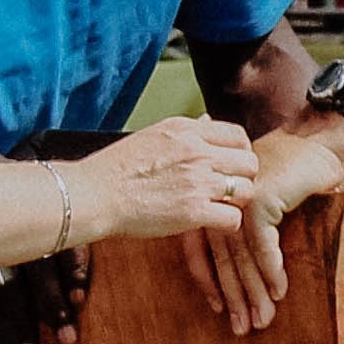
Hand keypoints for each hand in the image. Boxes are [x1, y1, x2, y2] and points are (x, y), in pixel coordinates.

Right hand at [67, 116, 255, 241]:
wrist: (94, 195)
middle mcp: (197, 151)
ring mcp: (198, 181)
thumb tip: (207, 119)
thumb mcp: (152, 135)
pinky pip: (233, 218)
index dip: (239, 153)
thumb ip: (186, 131)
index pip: (238, 135)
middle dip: (242, 178)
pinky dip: (225, 223)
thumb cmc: (116, 169)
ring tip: (216, 205)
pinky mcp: (194, 211)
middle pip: (249, 163)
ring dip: (235, 201)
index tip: (229, 166)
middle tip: (227, 189)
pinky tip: (209, 222)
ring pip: (246, 191)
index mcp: (186, 130)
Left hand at [202, 120, 343, 333]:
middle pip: (223, 261)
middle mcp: (221, 204)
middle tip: (241, 330)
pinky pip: (264, 246)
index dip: (211, 284)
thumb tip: (250, 261)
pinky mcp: (259, 202)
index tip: (218, 310)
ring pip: (243, 259)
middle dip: (234, 299)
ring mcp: (238, 202)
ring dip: (254, 294)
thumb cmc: (298, 169)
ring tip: (262, 321)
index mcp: (216, 204)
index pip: (202, 251)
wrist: (321, 140)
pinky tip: (279, 293)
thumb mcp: (267, 198)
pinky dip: (272, 272)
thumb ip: (252, 224)